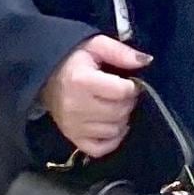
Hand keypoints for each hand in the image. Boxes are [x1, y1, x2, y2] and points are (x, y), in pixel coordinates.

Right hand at [40, 34, 151, 156]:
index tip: (128, 82)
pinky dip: (112, 140)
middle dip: (127, 103)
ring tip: (114, 106)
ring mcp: (73, 126)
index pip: (123, 92)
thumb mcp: (95, 45)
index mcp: (81, 81)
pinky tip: (112, 126)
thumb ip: (121, 52)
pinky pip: (101, 149)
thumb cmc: (73, 60)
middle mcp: (76, 107)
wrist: (46, 76)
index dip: (132, 86)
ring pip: (114, 130)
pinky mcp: (73, 139)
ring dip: (121, 120)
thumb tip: (147, 61)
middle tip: (121, 94)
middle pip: (120, 112)